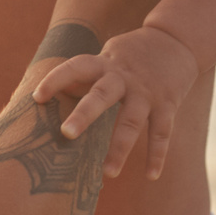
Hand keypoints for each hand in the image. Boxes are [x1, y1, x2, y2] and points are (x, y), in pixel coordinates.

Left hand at [34, 26, 201, 178]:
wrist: (178, 39)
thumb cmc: (131, 54)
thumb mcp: (106, 55)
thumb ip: (82, 75)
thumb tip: (44, 94)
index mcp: (105, 63)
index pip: (75, 67)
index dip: (56, 80)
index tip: (37, 97)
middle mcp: (124, 78)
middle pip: (101, 95)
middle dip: (84, 115)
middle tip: (66, 134)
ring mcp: (147, 92)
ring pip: (132, 121)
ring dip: (120, 148)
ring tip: (107, 173)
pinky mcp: (168, 104)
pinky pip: (162, 133)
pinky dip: (157, 155)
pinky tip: (151, 176)